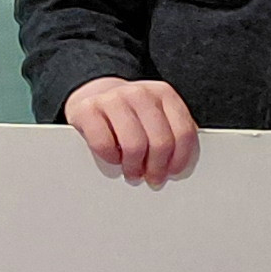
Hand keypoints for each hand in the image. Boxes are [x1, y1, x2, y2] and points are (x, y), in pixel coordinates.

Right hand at [64, 77, 200, 186]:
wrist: (94, 95)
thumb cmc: (131, 116)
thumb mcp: (157, 118)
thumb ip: (173, 134)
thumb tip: (179, 166)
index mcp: (164, 94)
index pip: (183, 132)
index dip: (179, 159)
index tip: (172, 172)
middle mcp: (140, 93)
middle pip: (160, 142)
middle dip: (156, 168)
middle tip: (151, 178)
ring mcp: (113, 99)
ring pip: (134, 146)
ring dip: (133, 167)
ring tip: (132, 172)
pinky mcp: (87, 109)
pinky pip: (104, 144)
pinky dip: (109, 158)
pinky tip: (113, 157)